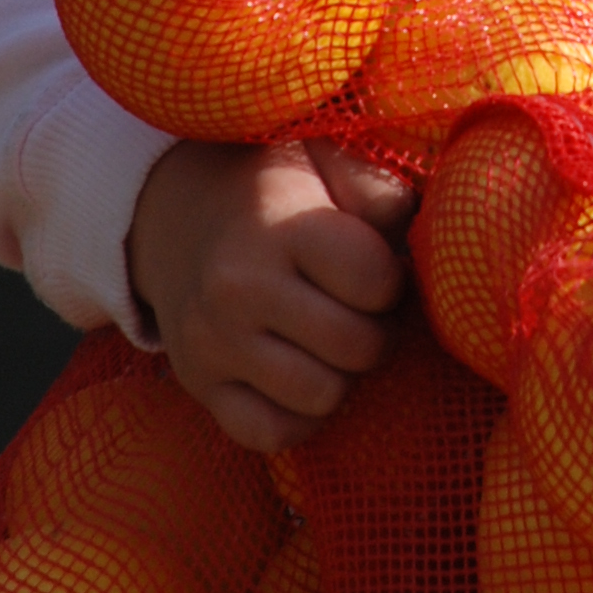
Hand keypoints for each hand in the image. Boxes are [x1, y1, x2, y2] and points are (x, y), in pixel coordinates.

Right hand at [126, 137, 414, 452]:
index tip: (375, 268)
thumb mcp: (325, 158)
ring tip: (330, 340)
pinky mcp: (199, 384)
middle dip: (376, 331)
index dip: (392, 279)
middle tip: (360, 310)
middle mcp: (238, 287)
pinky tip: (300, 374)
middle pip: (356, 346)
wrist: (177, 212)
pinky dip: (298, 416)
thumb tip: (416, 237)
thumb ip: (379, 190)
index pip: (375, 281)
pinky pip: (270, 433)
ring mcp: (213, 342)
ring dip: (341, 374)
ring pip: (320, 396)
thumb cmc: (275, 188)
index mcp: (279, 226)